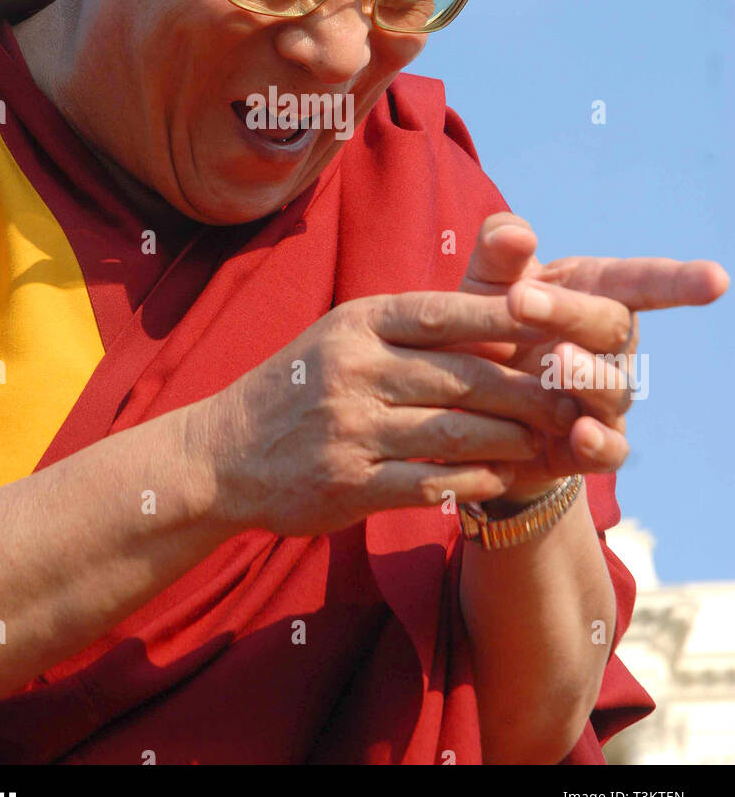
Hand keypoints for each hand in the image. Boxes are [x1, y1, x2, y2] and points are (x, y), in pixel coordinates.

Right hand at [198, 286, 635, 538]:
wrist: (223, 453)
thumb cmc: (300, 387)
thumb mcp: (342, 337)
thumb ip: (409, 328)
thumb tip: (498, 315)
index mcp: (357, 324)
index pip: (443, 312)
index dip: (504, 316)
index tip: (558, 319)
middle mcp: (354, 370)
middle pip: (463, 376)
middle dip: (527, 389)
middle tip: (573, 398)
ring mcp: (350, 429)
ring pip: (455, 432)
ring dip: (511, 439)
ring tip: (548, 440)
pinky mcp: (349, 484)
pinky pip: (429, 483)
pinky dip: (473, 482)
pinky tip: (501, 479)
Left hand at [459, 214, 729, 500]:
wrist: (469, 402)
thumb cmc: (488, 326)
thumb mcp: (485, 284)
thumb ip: (498, 252)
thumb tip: (516, 236)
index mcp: (594, 295)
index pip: (643, 282)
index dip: (680, 282)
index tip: (717, 280)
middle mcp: (610, 347)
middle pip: (613, 326)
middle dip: (570, 312)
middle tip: (520, 298)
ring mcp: (604, 398)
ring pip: (613, 388)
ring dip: (586, 374)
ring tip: (556, 360)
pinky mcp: (588, 448)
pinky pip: (608, 451)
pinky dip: (598, 444)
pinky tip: (580, 434)